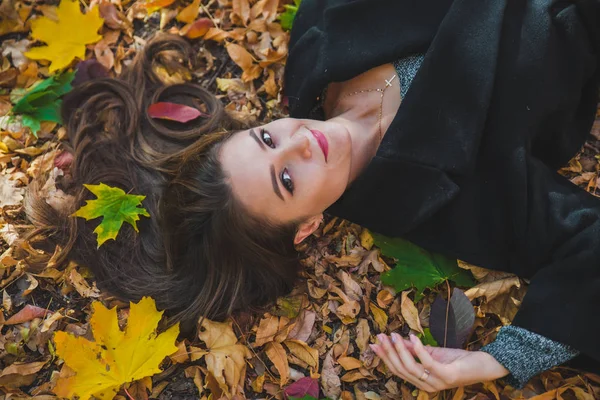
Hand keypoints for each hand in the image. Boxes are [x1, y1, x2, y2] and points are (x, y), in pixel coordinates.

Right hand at [370, 333, 508, 391]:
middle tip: (381, 336)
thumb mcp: (433, 353)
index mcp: (422, 382)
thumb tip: (397, 341)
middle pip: (401, 370)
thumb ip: (415, 350)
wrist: (484, 365)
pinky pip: (427, 363)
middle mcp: (427, 386)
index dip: (385, 357)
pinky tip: (412, 336)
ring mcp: (437, 382)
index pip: (398, 371)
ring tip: (394, 335)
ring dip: (400, 349)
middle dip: (389, 352)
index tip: (374, 343)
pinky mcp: (447, 375)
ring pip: (411, 367)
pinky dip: (418, 349)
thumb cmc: (458, 360)